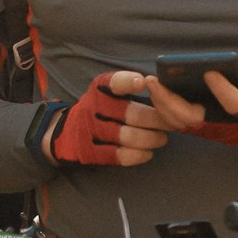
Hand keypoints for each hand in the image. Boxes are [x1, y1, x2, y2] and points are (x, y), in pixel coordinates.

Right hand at [47, 71, 171, 166]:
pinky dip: (137, 155)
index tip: (143, 82)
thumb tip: (167, 90)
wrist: (65, 133)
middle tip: (171, 124)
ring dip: (150, 139)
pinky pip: (118, 156)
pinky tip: (147, 153)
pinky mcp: (89, 152)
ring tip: (162, 139)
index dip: (128, 81)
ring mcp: (90, 130)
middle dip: (157, 120)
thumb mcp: (108, 92)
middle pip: (131, 113)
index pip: (114, 82)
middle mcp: (93, 107)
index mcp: (100, 88)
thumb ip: (131, 87)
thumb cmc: (100, 109)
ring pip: (127, 136)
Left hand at [146, 63, 237, 159]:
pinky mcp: (208, 131)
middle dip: (171, 100)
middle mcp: (229, 127)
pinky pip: (182, 124)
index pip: (233, 105)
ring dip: (163, 106)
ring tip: (152, 83)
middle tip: (156, 79)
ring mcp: (215, 131)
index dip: (222, 90)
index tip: (210, 72)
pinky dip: (166, 110)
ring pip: (183, 123)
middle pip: (194, 118)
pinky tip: (158, 93)